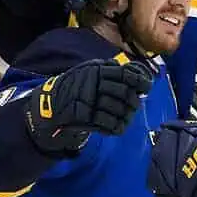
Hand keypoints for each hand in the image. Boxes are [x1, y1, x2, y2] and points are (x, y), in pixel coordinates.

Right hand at [24, 59, 154, 155]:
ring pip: (119, 110)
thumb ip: (109, 70)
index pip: (125, 74)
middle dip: (133, 102)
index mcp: (96, 70)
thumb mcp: (89, 71)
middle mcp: (93, 84)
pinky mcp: (85, 117)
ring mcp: (89, 101)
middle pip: (125, 94)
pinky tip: (117, 126)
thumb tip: (135, 73)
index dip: (139, 80)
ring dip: (126, 116)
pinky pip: (110, 124)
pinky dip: (117, 127)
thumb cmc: (75, 87)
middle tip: (133, 105)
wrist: (50, 105)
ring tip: (124, 117)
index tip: (146, 86)